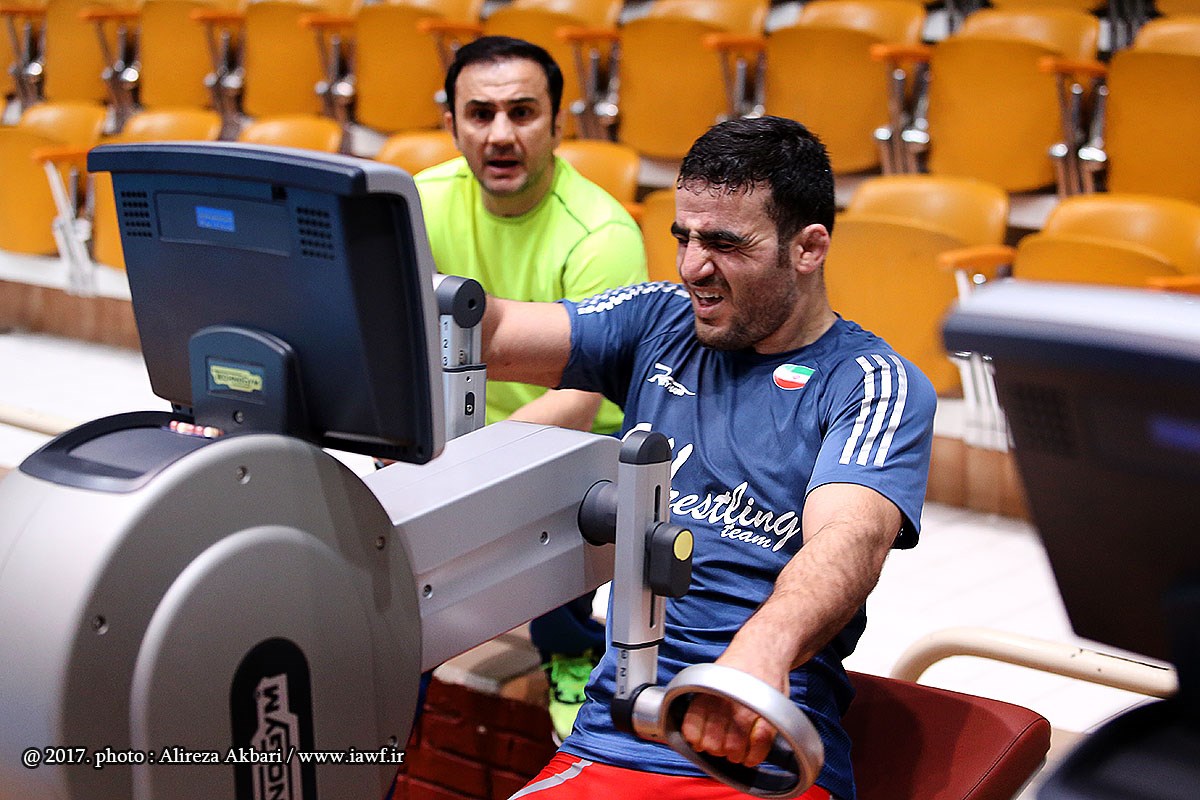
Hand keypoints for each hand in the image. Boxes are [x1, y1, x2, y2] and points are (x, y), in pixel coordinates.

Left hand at [679, 649, 789, 767]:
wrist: (763, 649)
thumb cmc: (736, 668)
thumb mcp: (710, 683)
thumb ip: (700, 710)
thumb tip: (693, 740)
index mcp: (705, 696)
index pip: (693, 733)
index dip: (698, 743)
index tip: (704, 743)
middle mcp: (724, 704)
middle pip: (714, 746)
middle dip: (718, 751)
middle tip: (725, 746)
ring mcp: (746, 710)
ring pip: (735, 749)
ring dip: (737, 756)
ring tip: (740, 749)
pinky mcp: (768, 714)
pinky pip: (759, 745)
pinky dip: (755, 755)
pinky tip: (752, 754)